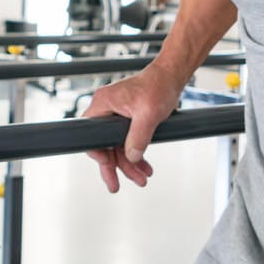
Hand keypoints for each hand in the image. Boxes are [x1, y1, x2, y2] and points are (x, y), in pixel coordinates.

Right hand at [82, 66, 182, 192]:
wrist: (172, 76)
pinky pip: (127, 141)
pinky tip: (144, 166)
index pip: (91, 135)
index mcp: (103, 103)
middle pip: (104, 145)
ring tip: (141, 178)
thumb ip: (139, 137)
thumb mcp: (149, 114)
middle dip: (115, 167)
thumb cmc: (158, 86)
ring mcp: (116, 115)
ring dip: (129, 164)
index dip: (98, 155)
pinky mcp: (127, 119)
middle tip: (117, 186)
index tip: (108, 168)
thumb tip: (132, 157)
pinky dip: (136, 154)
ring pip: (117, 147)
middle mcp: (106, 109)